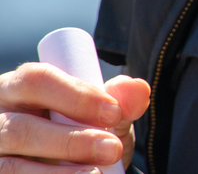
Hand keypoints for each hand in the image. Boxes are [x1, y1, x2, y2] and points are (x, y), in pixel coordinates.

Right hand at [0, 63, 149, 172]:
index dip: (75, 95)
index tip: (113, 112)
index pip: (36, 80)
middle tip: (112, 148)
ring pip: (13, 167)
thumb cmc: (80, 131)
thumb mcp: (102, 117)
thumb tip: (139, 89)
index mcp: (17, 88)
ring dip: (58, 173)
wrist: (69, 168)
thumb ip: (119, 103)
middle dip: (72, 140)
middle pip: (21, 127)